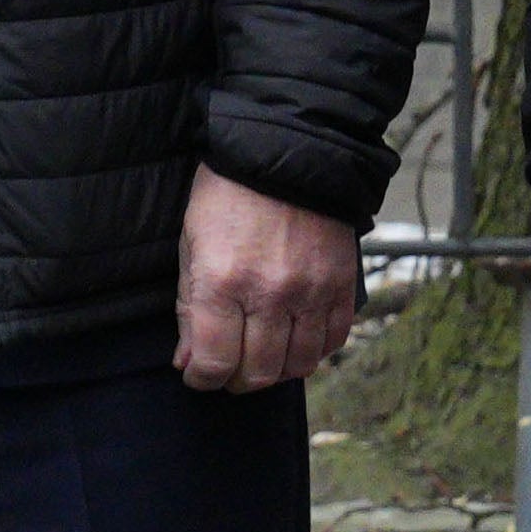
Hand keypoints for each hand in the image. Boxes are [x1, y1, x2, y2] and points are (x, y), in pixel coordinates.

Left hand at [176, 173, 362, 391]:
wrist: (286, 151)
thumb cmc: (228, 196)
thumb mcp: (191, 246)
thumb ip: (189, 309)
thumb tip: (189, 363)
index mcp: (222, 282)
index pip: (214, 362)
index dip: (202, 378)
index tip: (199, 375)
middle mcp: (269, 293)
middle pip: (258, 373)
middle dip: (237, 380)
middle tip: (229, 370)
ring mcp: (310, 291)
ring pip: (297, 365)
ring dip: (276, 370)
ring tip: (262, 356)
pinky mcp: (341, 285)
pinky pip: (333, 340)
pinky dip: (314, 350)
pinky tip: (296, 339)